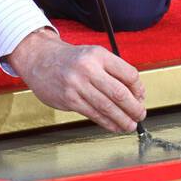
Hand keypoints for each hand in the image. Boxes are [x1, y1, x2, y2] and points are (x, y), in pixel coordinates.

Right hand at [8, 28, 145, 133]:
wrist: (40, 59)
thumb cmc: (71, 59)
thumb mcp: (93, 55)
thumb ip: (113, 71)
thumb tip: (135, 94)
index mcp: (99, 55)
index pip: (128, 74)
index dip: (139, 89)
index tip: (141, 97)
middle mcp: (88, 69)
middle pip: (119, 93)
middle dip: (134, 108)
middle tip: (140, 115)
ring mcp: (77, 85)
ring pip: (107, 107)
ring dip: (122, 119)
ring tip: (130, 125)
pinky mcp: (69, 99)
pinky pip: (93, 114)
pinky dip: (106, 122)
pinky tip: (114, 126)